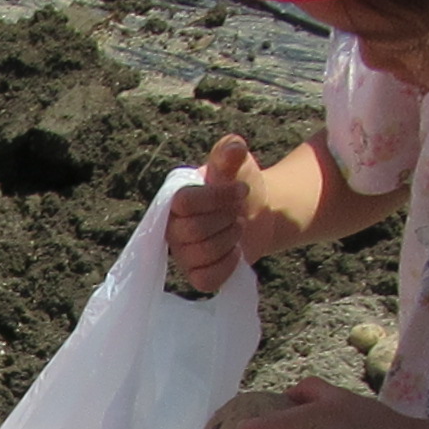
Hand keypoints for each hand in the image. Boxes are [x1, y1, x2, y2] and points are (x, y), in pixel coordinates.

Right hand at [168, 134, 268, 294]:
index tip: (241, 189)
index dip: (217, 197)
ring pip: (201, 255)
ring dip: (230, 240)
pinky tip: (235, 252)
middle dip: (225, 220)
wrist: (256, 211)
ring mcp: (183, 255)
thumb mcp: (236, 162)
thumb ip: (230, 151)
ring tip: (237, 229)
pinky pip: (206, 280)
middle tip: (237, 213)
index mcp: (174, 199)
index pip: (184, 202)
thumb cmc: (238, 184)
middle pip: (192, 231)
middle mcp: (172, 228)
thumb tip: (234, 148)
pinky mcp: (197, 276)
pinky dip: (227, 266)